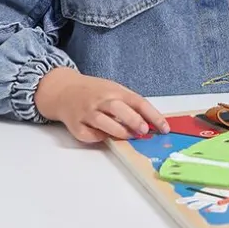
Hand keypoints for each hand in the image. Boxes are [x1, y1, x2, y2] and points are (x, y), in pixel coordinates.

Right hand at [34, 67, 169, 143]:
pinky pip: (88, 134)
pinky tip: (105, 137)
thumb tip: (151, 123)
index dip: (153, 115)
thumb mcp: (114, 90)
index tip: (165, 128)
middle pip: (118, 109)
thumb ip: (130, 104)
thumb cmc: (95, 92)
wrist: (64, 90)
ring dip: (118, 131)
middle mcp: (100, 100)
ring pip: (104, 123)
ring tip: (129, 136)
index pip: (138, 102)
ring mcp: (87, 112)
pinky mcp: (75, 125)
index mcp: (114, 91)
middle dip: (133, 120)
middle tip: (144, 131)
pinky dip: (98, 137)